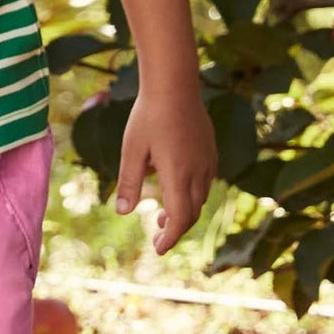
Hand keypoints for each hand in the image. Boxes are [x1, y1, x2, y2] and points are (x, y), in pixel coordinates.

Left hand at [114, 86, 216, 253]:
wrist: (174, 84)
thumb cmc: (148, 116)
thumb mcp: (131, 150)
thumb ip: (129, 182)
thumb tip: (123, 212)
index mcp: (178, 175)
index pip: (179, 218)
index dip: (169, 238)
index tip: (158, 249)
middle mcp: (198, 171)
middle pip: (191, 213)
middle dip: (174, 230)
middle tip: (156, 238)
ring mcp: (207, 160)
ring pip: (199, 198)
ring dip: (182, 212)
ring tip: (160, 216)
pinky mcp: (210, 150)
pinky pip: (204, 181)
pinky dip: (190, 194)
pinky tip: (174, 187)